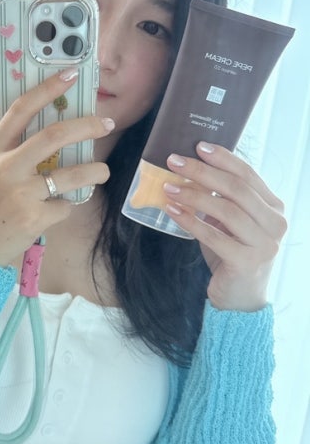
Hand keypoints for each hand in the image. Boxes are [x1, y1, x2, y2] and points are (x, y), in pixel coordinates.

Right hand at [0, 70, 113, 267]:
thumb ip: (8, 150)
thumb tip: (45, 129)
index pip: (21, 110)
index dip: (47, 90)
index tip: (70, 75)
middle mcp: (6, 168)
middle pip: (54, 137)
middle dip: (86, 127)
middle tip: (105, 123)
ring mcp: (21, 193)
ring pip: (71, 175)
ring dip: (94, 171)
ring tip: (102, 172)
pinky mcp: (34, 218)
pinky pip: (64, 206)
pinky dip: (64, 207)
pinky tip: (54, 211)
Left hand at [162, 142, 286, 311]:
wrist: (239, 297)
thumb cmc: (231, 253)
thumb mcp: (229, 222)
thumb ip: (221, 198)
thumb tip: (190, 167)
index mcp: (274, 208)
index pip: (248, 175)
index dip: (223, 158)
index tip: (198, 145)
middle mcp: (276, 223)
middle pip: (236, 189)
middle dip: (203, 171)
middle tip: (174, 161)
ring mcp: (264, 244)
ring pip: (226, 210)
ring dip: (193, 195)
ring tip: (168, 187)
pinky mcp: (247, 262)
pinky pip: (214, 236)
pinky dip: (190, 221)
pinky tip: (172, 211)